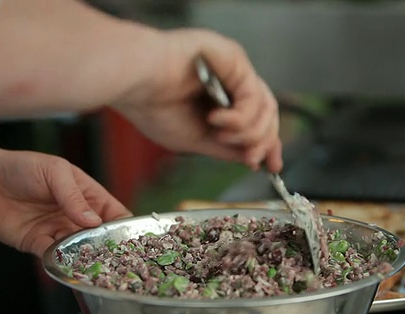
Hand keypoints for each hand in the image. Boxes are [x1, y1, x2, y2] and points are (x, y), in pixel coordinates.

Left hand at [0, 147, 131, 256]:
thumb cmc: (23, 167)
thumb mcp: (54, 172)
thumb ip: (74, 196)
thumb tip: (94, 221)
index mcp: (87, 195)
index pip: (114, 214)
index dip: (125, 227)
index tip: (133, 240)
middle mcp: (75, 216)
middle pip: (99, 237)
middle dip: (108, 248)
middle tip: (116, 261)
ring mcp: (58, 231)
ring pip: (79, 250)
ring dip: (86, 259)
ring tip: (94, 267)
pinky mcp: (38, 244)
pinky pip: (55, 258)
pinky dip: (62, 263)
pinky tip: (68, 266)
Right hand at [112, 29, 282, 172]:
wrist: (133, 84)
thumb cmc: (151, 106)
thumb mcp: (196, 140)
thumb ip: (226, 148)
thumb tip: (253, 159)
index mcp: (218, 98)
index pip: (256, 120)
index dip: (266, 144)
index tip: (271, 166)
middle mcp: (228, 80)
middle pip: (266, 113)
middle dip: (264, 141)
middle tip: (252, 159)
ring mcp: (232, 68)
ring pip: (265, 105)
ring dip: (248, 131)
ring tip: (221, 135)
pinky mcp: (233, 57)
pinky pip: (254, 94)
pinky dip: (240, 116)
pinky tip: (216, 120)